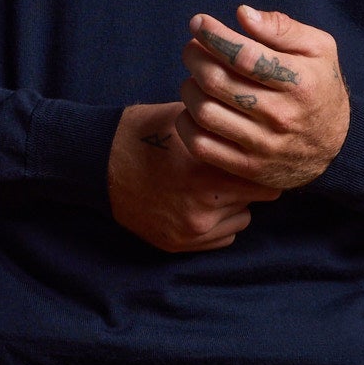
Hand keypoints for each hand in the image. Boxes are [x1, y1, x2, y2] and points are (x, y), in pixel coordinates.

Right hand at [108, 102, 270, 251]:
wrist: (97, 163)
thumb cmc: (143, 133)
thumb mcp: (185, 119)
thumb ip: (225, 128)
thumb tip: (262, 129)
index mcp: (205, 170)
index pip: (265, 178)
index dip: (266, 164)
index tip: (262, 156)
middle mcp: (202, 205)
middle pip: (258, 198)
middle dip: (252, 183)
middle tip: (238, 169)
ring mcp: (191, 230)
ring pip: (242, 218)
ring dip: (236, 204)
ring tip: (213, 185)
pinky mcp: (179, 244)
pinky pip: (224, 238)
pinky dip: (219, 223)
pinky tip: (200, 204)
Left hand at [177, 6, 350, 192]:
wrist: (334, 147)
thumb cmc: (319, 87)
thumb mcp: (319, 49)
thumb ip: (282, 28)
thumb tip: (243, 14)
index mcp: (300, 82)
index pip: (244, 55)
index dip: (214, 35)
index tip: (199, 23)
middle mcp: (281, 116)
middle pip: (217, 82)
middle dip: (195, 57)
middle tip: (192, 48)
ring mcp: (264, 146)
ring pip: (204, 112)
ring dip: (189, 88)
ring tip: (195, 78)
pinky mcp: (248, 168)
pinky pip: (201, 146)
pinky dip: (186, 123)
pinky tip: (194, 109)